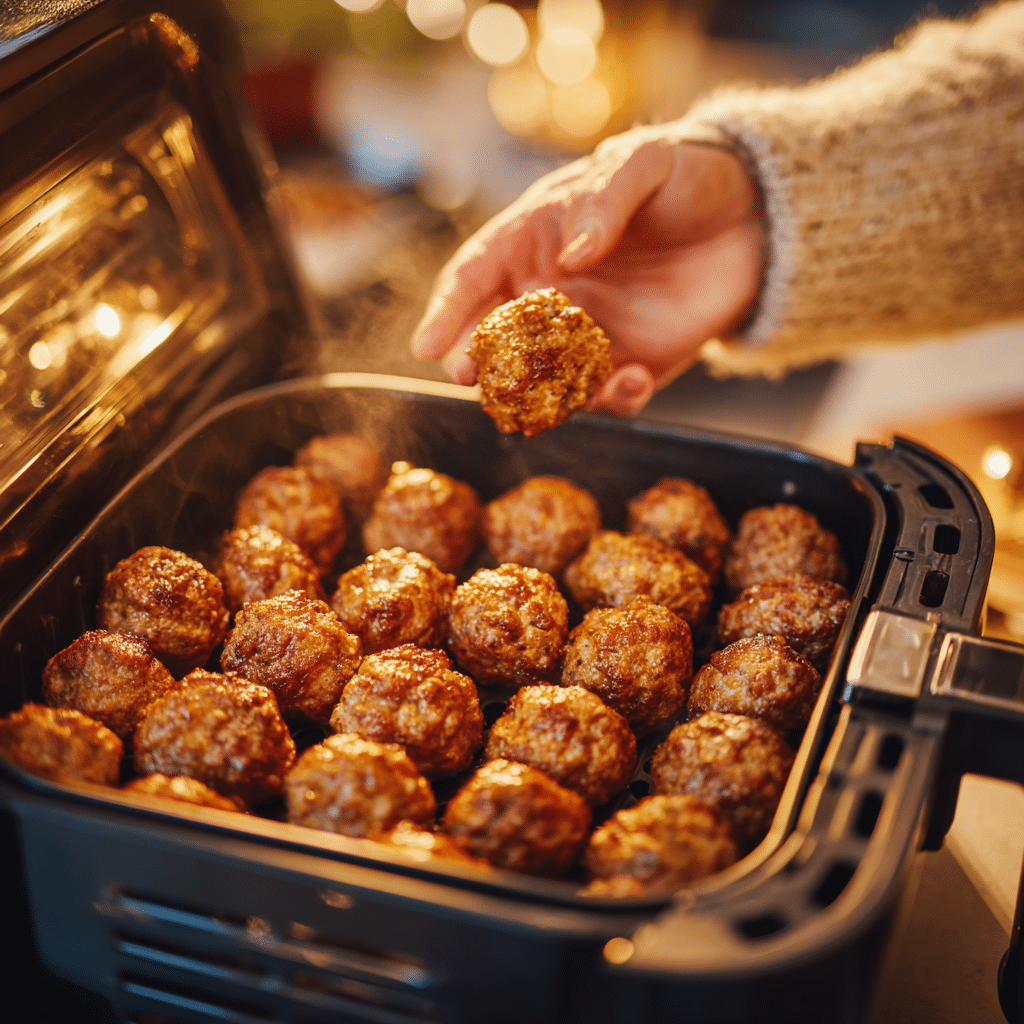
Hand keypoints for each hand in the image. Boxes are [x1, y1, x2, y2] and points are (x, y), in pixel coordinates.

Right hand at [410, 122, 764, 414]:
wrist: (752, 217)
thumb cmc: (682, 178)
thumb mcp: (646, 165)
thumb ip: (606, 199)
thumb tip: (574, 253)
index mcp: (534, 242)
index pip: (476, 277)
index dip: (448, 312)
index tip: (425, 345)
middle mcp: (551, 296)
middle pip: (497, 339)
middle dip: (479, 361)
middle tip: (470, 375)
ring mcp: (589, 337)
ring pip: (545, 379)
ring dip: (540, 394)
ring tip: (548, 397)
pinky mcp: (631, 365)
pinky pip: (609, 397)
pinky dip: (614, 398)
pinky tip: (632, 378)